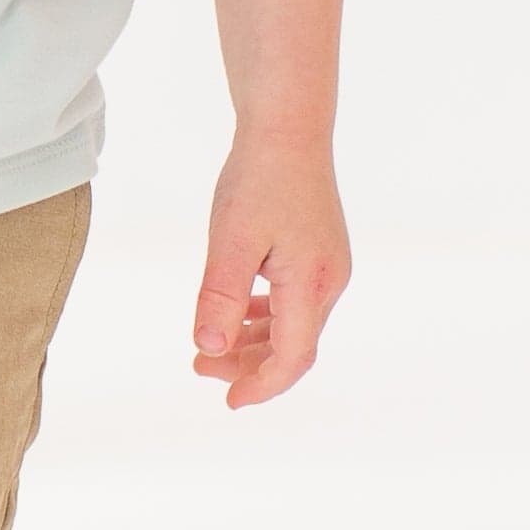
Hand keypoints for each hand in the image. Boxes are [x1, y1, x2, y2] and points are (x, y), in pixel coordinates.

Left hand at [189, 131, 347, 408]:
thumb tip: (210, 348)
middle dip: (249, 367)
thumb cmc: (258, 178)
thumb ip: (221, 297)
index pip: (292, 357)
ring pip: (294, 325)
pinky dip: (265, 317)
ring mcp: (329, 267)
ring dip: (255, 343)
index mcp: (312, 283)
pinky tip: (237, 314)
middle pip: (294, 347)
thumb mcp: (231, 240)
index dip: (260, 386)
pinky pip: (294, 301)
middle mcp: (329, 281)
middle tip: (200, 369)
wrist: (288, 127)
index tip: (228, 402)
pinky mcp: (320, 253)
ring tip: (210, 348)